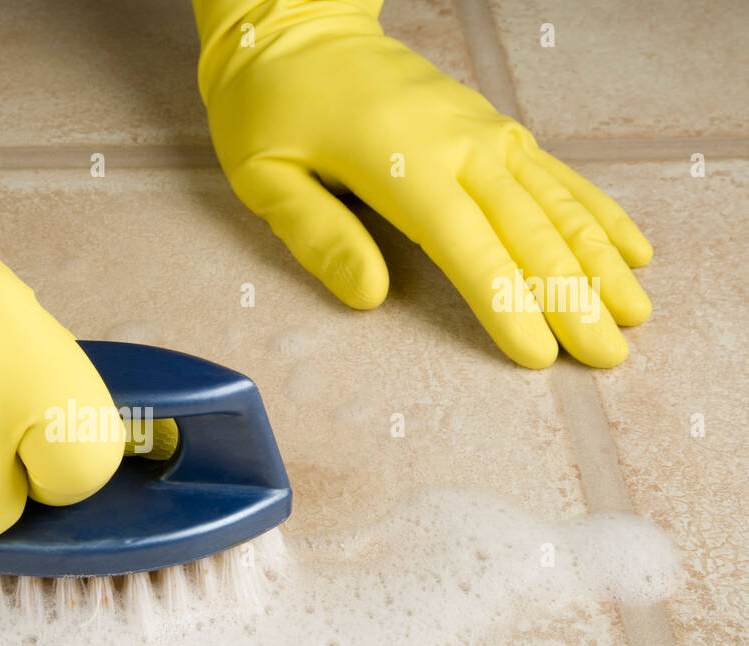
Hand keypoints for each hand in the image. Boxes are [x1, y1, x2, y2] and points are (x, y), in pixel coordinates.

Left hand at [194, 0, 652, 367]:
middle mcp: (459, 143)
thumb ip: (317, 234)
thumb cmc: (272, 107)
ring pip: (557, 202)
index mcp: (401, 161)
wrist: (296, 30)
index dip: (505, 303)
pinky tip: (631, 248)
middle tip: (608, 356)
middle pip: (529, 231)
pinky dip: (598, 212)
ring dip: (600, 260)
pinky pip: (556, 174)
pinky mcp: (491, 126)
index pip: (466, 245)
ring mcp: (482, 131)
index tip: (539, 354)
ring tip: (636, 313)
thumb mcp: (266, 174)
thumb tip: (369, 296)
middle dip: (573, 298)